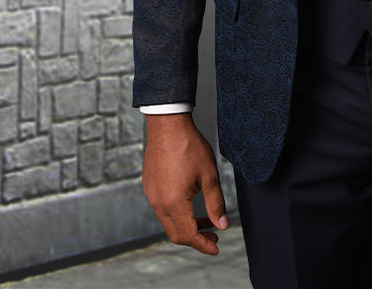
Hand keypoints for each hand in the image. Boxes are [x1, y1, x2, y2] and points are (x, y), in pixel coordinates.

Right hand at [142, 113, 228, 254]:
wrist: (168, 125)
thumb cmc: (189, 146)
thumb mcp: (209, 175)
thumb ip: (216, 203)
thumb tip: (222, 224)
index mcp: (173, 203)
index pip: (188, 235)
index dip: (203, 244)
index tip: (216, 246)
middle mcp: (159, 203)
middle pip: (176, 233)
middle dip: (196, 238)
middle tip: (214, 234)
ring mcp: (151, 195)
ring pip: (169, 222)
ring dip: (187, 225)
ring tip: (206, 218)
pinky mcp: (150, 187)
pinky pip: (162, 209)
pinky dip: (178, 213)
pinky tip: (191, 203)